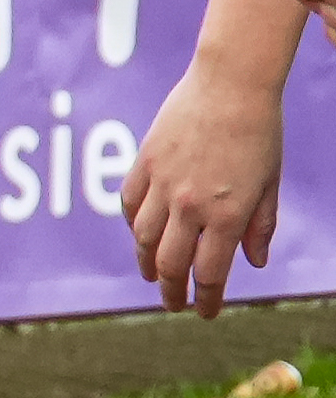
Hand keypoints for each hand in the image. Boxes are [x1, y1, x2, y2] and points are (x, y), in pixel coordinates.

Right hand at [125, 58, 286, 315]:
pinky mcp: (144, 161)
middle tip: (173, 304)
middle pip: (169, 262)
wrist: (231, 84)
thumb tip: (253, 263)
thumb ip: (260, 227)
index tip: (203, 313)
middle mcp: (190, 204)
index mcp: (227, 214)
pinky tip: (139, 232)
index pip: (209, 273)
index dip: (205, 299)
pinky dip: (131, 223)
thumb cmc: (260, 133)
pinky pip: (129, 202)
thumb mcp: (269, 185)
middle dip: (171, 291)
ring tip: (151, 274)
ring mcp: (163, 183)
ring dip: (145, 262)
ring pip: (142, 237)